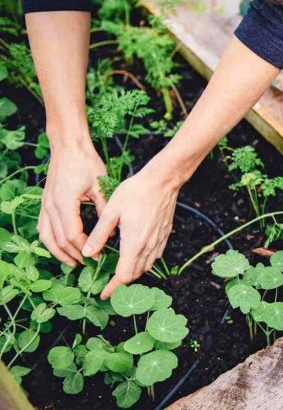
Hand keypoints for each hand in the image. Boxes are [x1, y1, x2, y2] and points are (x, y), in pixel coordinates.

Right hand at [38, 143, 106, 265]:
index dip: (86, 248)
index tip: (99, 255)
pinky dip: (50, 240)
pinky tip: (60, 246)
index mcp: (65, 203)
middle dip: (74, 254)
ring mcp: (45, 205)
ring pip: (46, 237)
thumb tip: (112, 230)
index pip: (73, 234)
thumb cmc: (86, 162)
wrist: (68, 146)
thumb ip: (104, 208)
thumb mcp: (100, 184)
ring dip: (58, 252)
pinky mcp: (45, 203)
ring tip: (73, 262)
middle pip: (60, 240)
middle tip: (89, 263)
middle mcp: (51, 206)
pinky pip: (43, 227)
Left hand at [82, 163, 179, 298]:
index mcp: (134, 243)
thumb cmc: (136, 192)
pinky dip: (143, 262)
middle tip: (108, 284)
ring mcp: (159, 242)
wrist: (163, 181)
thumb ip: (99, 235)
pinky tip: (135, 255)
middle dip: (121, 283)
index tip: (104, 294)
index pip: (124, 276)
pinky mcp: (164, 236)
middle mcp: (148, 247)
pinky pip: (154, 257)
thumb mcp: (111, 211)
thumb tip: (88, 254)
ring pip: (145, 267)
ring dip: (132, 272)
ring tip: (120, 272)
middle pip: (135, 274)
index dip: (113, 288)